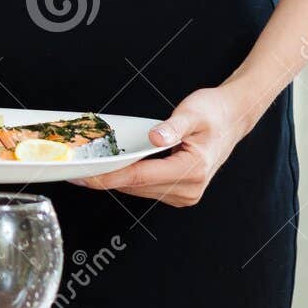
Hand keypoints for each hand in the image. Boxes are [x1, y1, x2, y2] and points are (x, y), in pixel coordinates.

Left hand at [74, 84, 261, 206]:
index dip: (108, 177)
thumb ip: (173, 126)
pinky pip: (146, 188)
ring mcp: (185, 194)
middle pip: (136, 187)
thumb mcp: (193, 113)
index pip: (139, 177)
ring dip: (114, 181)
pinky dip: (128, 179)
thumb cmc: (214, 112)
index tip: (84, 176)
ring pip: (139, 190)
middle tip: (74, 169)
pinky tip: (111, 169)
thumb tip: (155, 138)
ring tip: (87, 169)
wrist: (233, 118)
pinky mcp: (180, 193)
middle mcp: (189, 188)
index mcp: (193, 169)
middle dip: (104, 179)